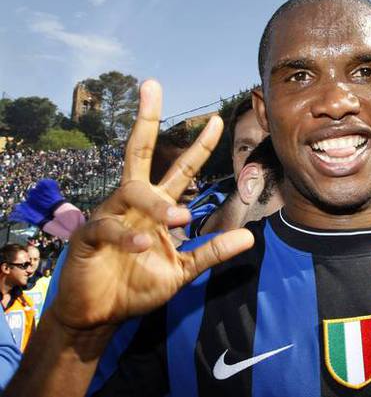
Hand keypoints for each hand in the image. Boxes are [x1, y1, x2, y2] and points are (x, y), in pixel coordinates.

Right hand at [52, 80, 253, 329]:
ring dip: (156, 203)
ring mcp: (109, 215)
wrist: (101, 315)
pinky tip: (143, 244)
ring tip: (178, 220)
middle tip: (153, 87)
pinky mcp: (88, 235)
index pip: (180, 168)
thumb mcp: (183, 270)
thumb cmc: (138, 287)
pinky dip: (128, 234)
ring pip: (131, 190)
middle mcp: (132, 203)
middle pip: (138, 152)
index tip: (216, 120)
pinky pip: (108, 226)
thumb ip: (212, 252)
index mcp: (156, 207)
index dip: (199, 146)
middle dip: (146, 119)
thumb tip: (250, 238)